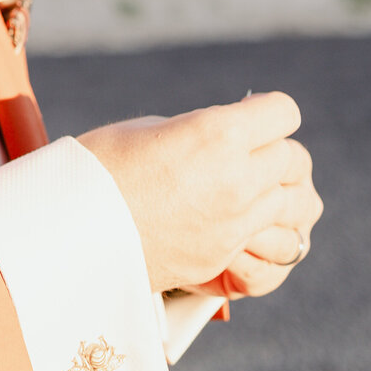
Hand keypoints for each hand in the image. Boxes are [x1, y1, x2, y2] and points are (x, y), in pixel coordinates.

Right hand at [78, 93, 323, 296]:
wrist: (70, 227)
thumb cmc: (101, 165)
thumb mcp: (155, 128)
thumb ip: (205, 132)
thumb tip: (231, 140)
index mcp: (217, 133)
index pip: (284, 112)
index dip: (268, 112)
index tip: (252, 116)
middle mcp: (236, 178)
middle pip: (296, 158)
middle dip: (278, 150)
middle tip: (255, 151)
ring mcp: (235, 224)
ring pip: (301, 204)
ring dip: (286, 193)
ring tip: (264, 191)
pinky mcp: (225, 259)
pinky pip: (277, 247)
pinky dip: (272, 235)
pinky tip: (255, 228)